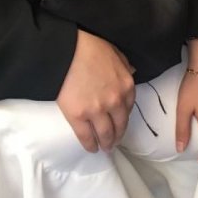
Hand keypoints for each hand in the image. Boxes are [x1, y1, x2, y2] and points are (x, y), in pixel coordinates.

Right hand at [56, 30, 135, 152]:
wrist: (66, 52)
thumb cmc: (90, 48)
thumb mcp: (116, 53)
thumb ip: (125, 65)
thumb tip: (132, 72)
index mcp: (126, 86)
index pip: (129, 108)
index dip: (124, 118)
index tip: (120, 123)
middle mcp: (115, 101)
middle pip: (119, 124)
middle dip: (117, 135)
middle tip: (114, 142)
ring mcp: (97, 111)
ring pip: (105, 134)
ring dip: (106, 143)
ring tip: (105, 148)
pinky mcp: (78, 117)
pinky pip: (86, 136)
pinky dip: (90, 145)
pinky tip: (91, 149)